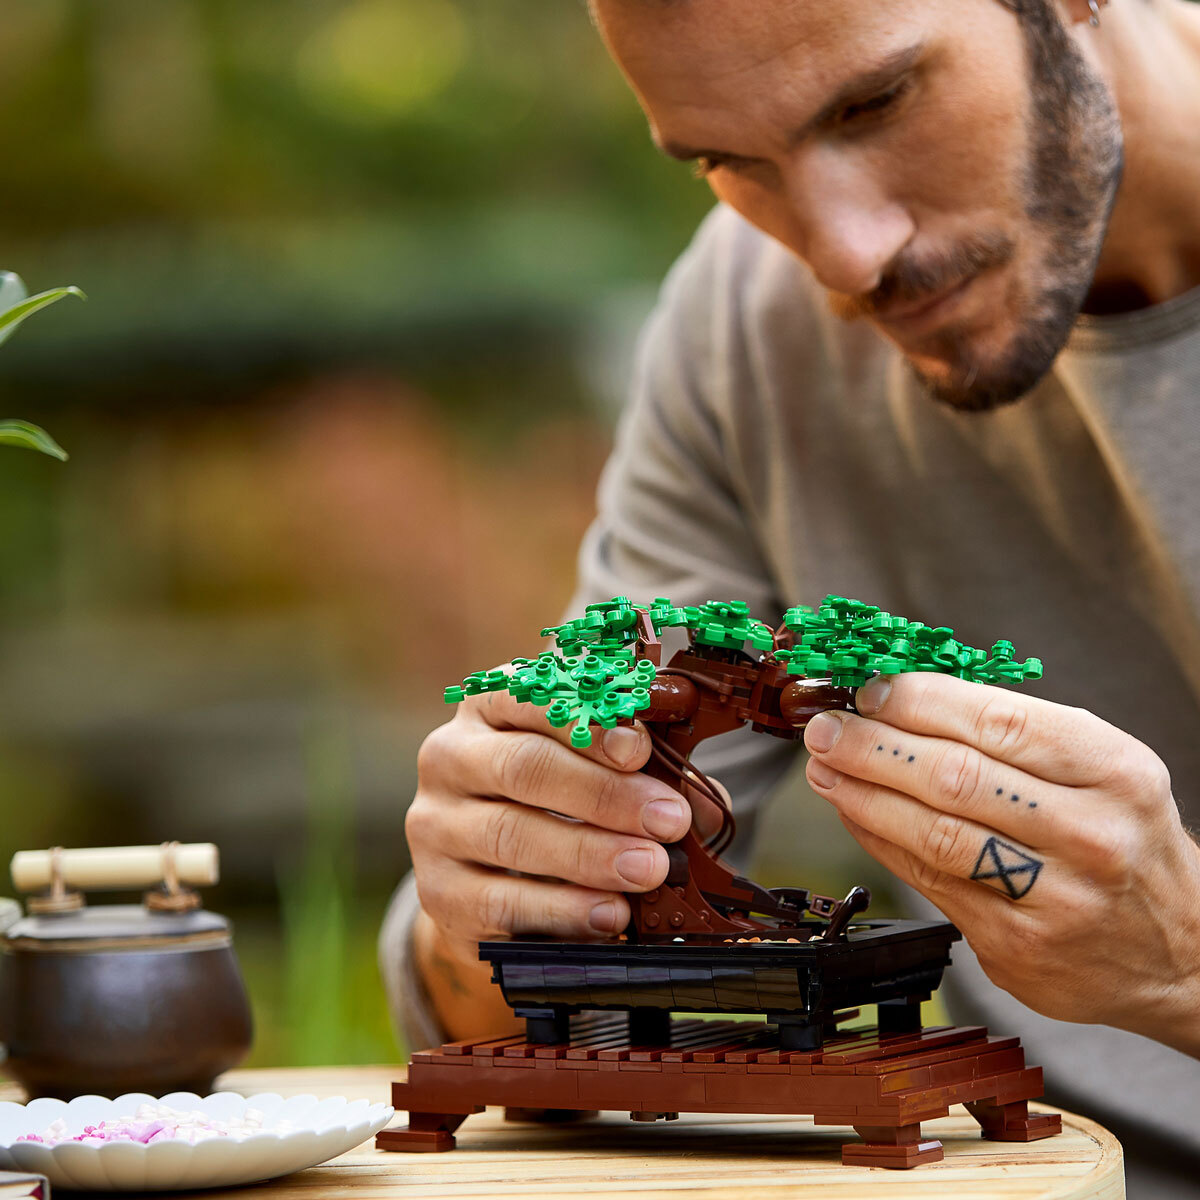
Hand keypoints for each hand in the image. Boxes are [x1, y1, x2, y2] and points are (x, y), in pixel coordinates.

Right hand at [408, 683, 696, 968]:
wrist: (485, 877)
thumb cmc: (552, 802)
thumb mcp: (592, 769)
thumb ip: (642, 772)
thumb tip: (701, 803)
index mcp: (489, 707)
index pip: (528, 697)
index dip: (586, 723)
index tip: (641, 750)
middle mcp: (450, 757)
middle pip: (523, 767)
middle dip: (604, 794)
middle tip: (667, 820)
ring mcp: (435, 826)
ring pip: (510, 835)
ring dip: (590, 855)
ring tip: (649, 868)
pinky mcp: (438, 893)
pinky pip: (500, 903)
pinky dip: (562, 910)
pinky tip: (609, 913)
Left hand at [802, 672, 1199, 1054]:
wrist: (1183, 950)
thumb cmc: (1124, 838)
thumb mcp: (1098, 768)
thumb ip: (1009, 734)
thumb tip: (902, 702)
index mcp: (1114, 771)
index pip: (999, 721)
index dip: (920, 701)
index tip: (872, 690)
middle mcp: (1091, 834)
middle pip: (956, 777)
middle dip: (873, 747)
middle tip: (827, 729)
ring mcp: (1054, 898)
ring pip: (934, 834)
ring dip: (863, 795)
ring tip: (826, 768)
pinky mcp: (1017, 946)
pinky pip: (929, 881)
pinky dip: (881, 841)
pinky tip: (855, 813)